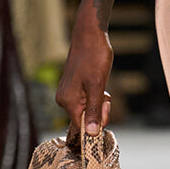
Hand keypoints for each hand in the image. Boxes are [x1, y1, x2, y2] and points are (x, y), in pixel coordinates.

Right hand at [56, 21, 112, 137]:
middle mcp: (64, 100)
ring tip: (101, 84)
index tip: (106, 106)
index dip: (97, 123)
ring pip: (88, 109)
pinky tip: (98, 81)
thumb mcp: (97, 85)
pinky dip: (95, 95)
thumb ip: (93, 110)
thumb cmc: (94, 56)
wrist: (90, 34)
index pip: (82, 127)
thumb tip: (90, 134)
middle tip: (106, 93)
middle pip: (86, 119)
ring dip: (99, 101)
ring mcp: (68, 93)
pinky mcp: (73, 87)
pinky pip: (87, 100)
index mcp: (68, 102)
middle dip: (99, 109)